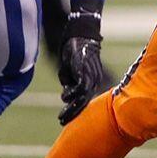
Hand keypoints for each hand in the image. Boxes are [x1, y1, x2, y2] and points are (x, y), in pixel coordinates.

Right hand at [57, 4, 107, 124]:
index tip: (65, 119)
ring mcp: (92, 76)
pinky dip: (73, 94)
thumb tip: (67, 95)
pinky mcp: (86, 70)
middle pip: (84, 102)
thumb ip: (69, 82)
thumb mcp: (69, 70)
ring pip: (83, 97)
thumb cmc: (74, 51)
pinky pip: (82, 86)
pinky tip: (64, 98)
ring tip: (62, 115)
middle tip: (61, 122)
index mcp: (92, 81)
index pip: (84, 100)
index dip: (74, 110)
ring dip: (72, 107)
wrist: (79, 35)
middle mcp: (94, 80)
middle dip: (72, 113)